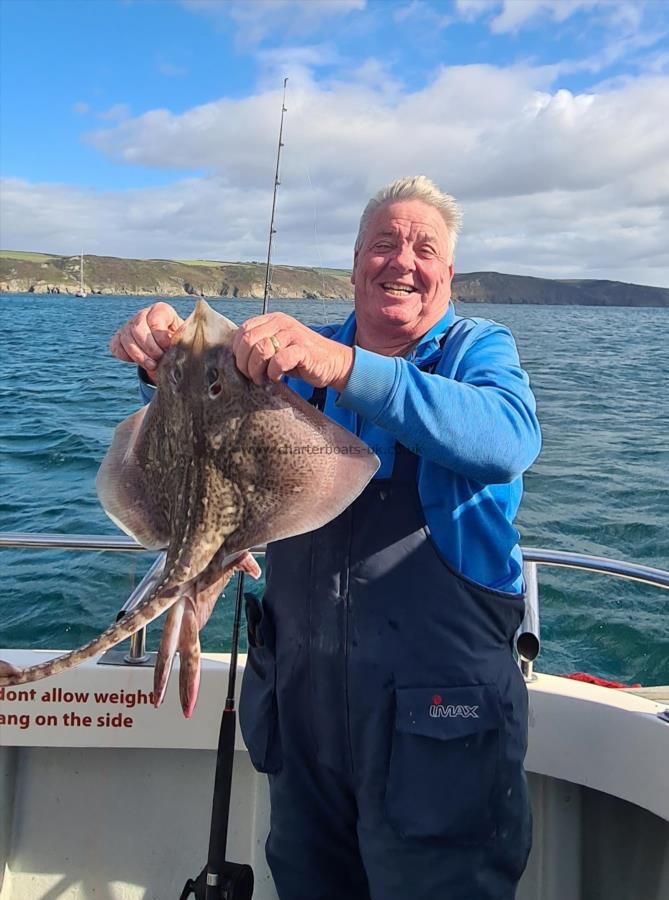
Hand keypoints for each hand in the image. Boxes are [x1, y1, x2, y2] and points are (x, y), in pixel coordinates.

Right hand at [109, 302, 183, 379]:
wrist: (167, 348)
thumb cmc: (178, 341)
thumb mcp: (185, 336)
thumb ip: (184, 335)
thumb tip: (182, 341)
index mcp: (160, 310)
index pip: (155, 318)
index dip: (160, 335)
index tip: (168, 347)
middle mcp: (142, 315)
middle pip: (138, 329)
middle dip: (150, 347)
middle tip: (160, 359)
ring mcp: (128, 326)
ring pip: (127, 339)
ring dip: (140, 356)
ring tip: (153, 365)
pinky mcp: (119, 338)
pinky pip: (116, 347)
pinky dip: (126, 356)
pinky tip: (140, 362)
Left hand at [232, 312, 353, 391]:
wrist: (332, 363)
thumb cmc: (301, 358)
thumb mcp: (278, 347)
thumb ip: (259, 346)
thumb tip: (235, 358)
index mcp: (272, 320)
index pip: (243, 331)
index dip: (237, 352)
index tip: (243, 367)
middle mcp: (282, 323)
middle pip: (248, 340)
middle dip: (244, 362)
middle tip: (252, 376)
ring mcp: (293, 334)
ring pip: (261, 349)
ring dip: (257, 369)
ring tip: (262, 379)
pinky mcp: (303, 349)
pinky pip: (279, 360)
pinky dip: (273, 373)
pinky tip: (277, 378)